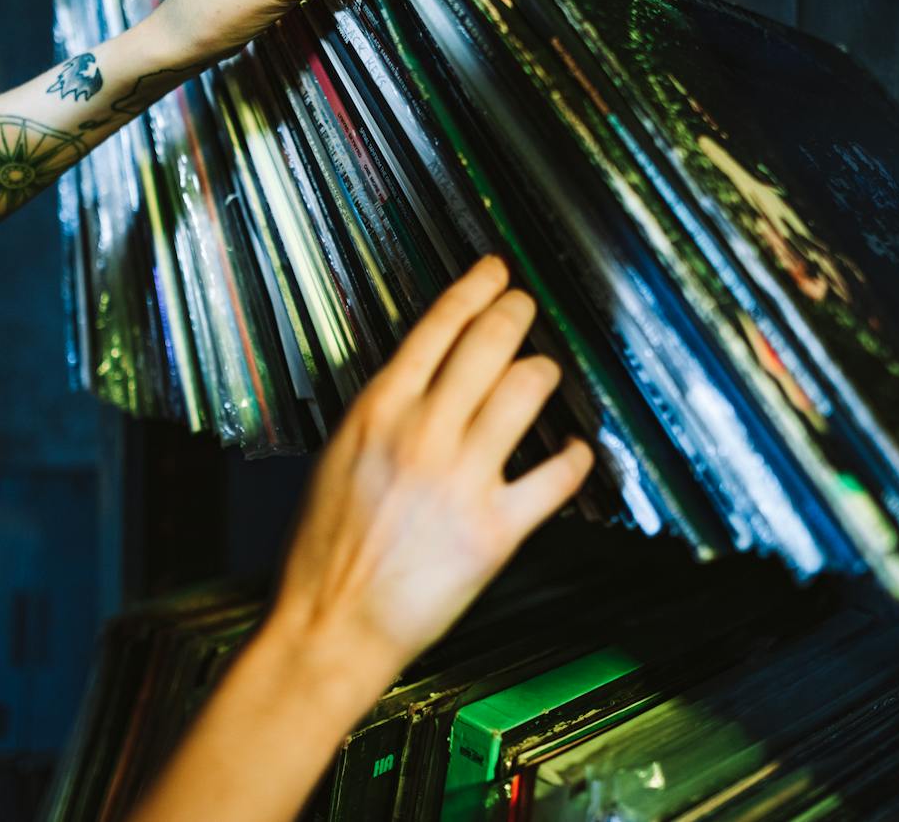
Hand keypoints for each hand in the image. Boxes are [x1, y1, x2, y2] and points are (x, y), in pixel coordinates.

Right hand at [264, 256, 595, 691]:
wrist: (329, 625)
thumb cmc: (323, 550)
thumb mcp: (338, 457)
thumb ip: (383, 414)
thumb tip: (424, 380)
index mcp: (377, 410)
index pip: (438, 326)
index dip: (475, 289)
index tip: (495, 272)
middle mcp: (423, 432)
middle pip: (489, 343)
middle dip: (516, 314)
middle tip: (526, 306)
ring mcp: (462, 478)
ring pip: (527, 389)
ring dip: (543, 372)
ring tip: (544, 373)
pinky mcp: (495, 529)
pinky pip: (556, 475)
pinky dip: (573, 456)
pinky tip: (575, 448)